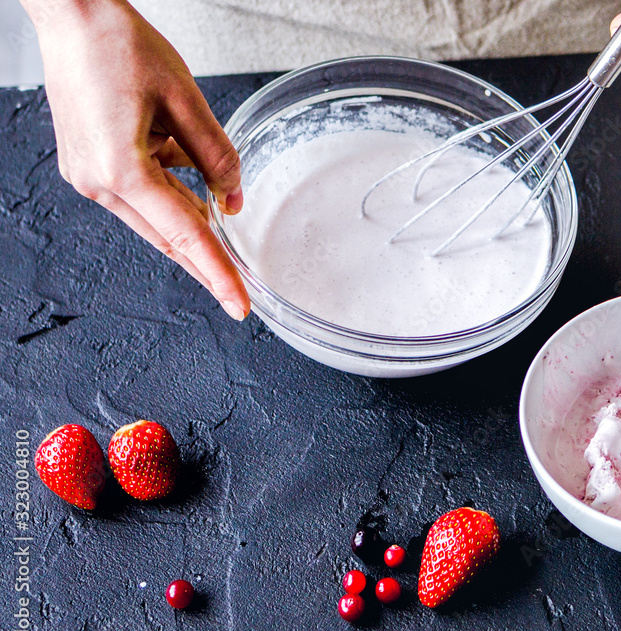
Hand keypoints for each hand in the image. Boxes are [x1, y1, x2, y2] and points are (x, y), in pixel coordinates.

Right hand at [23, 0, 249, 319]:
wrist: (71, 14)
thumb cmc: (118, 45)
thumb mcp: (185, 100)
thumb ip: (217, 157)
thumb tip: (233, 200)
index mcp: (121, 170)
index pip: (185, 235)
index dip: (217, 273)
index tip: (239, 304)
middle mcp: (97, 183)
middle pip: (168, 235)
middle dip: (207, 255)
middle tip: (241, 284)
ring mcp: (87, 177)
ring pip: (156, 216)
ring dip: (189, 210)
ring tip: (208, 183)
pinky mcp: (88, 166)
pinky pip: (141, 194)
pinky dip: (170, 187)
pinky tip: (179, 156)